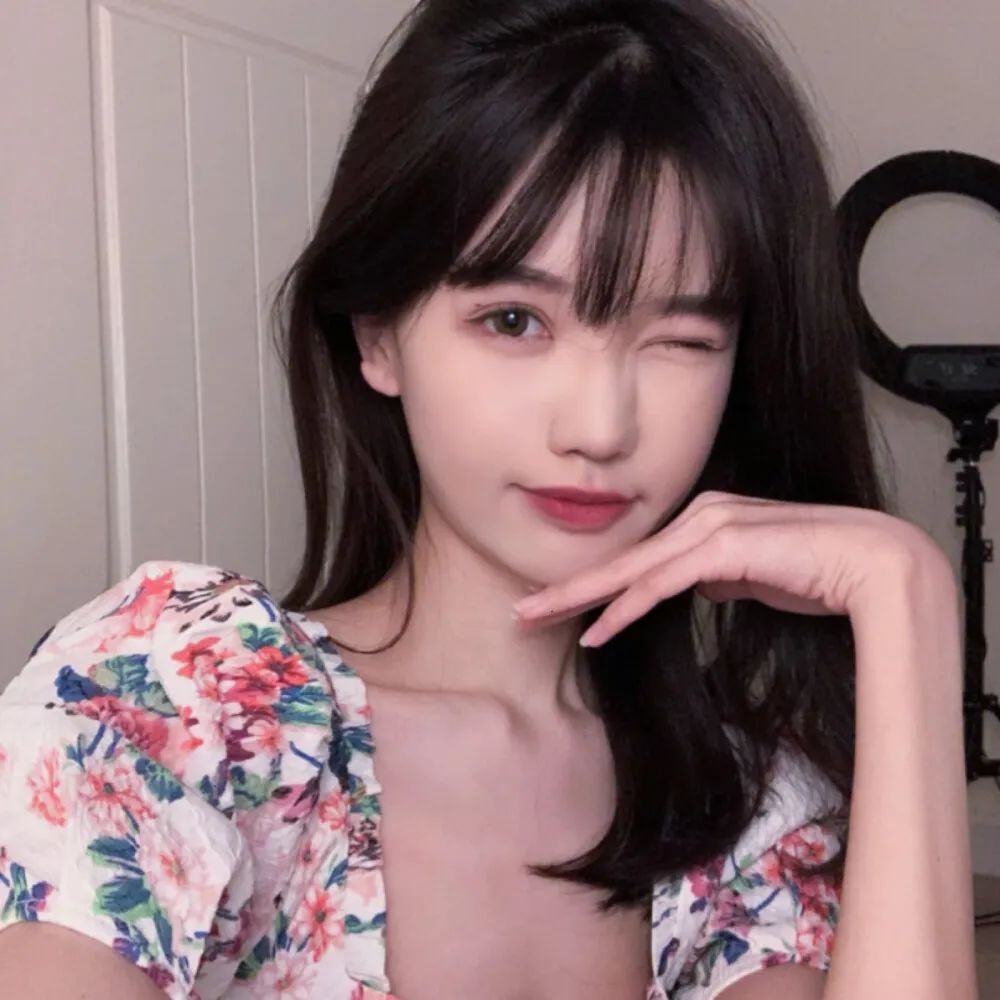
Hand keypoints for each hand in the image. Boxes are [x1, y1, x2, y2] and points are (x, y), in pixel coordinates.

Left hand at [511, 490, 950, 646]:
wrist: (871, 562)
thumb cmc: (818, 571)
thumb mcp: (754, 575)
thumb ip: (720, 575)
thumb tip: (699, 585)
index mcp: (703, 520)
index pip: (636, 557)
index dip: (594, 582)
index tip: (556, 603)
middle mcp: (698, 516)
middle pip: (620, 559)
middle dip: (567, 587)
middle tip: (522, 609)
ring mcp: (708, 528)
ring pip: (630, 570)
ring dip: (581, 598)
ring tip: (536, 618)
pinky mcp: (721, 547)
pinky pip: (661, 584)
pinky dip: (626, 608)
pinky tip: (597, 631)